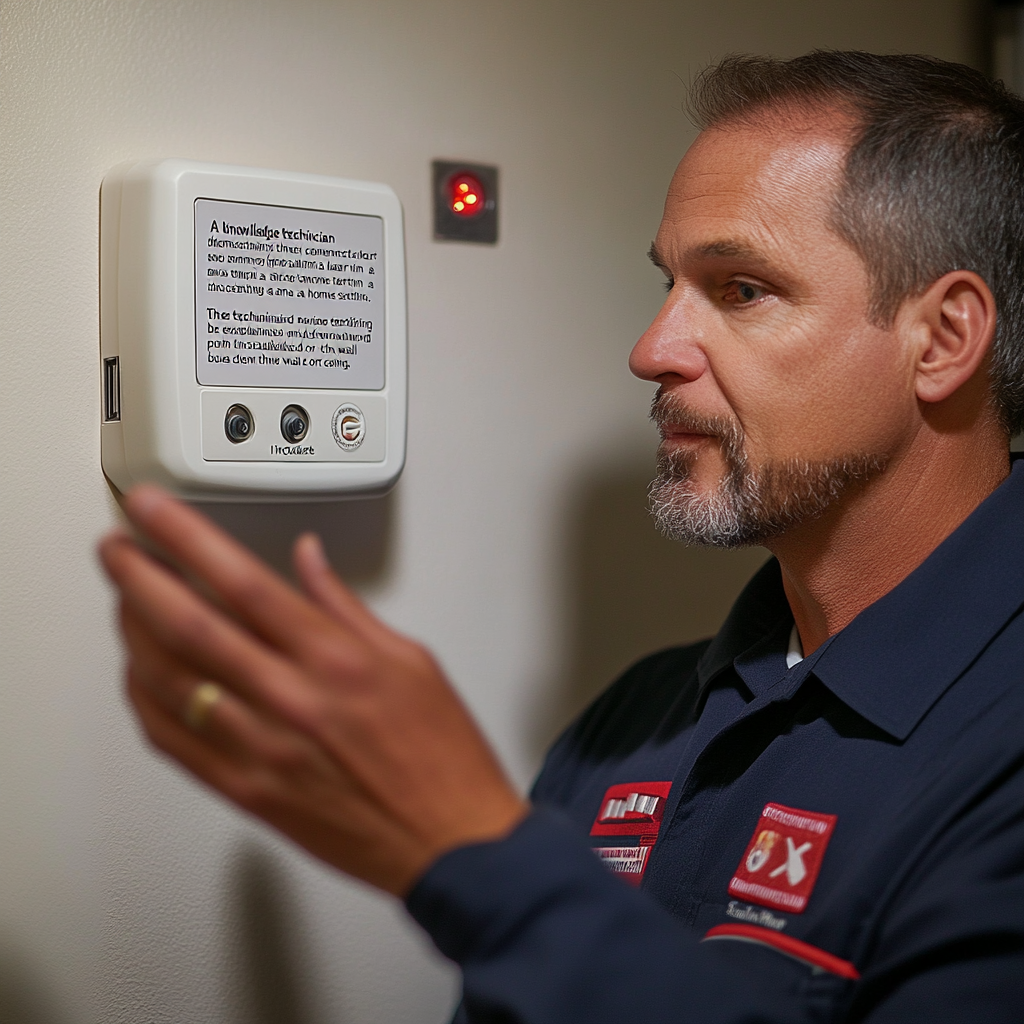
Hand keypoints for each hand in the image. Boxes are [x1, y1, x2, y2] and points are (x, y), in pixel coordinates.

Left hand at [98, 485, 527, 895]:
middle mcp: (290, 698)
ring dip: (132, 632)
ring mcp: (261, 748)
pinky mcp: (246, 791)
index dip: (185, 537)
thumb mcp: (410, 660)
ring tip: (122, 600)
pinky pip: (174, 741)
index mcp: (335, 658)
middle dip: (137, 576)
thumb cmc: (439, 754)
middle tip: (115, 547)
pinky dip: (144, 701)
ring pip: (169, 680)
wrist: (448, 839)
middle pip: (189, 624)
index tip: (151, 509)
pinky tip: (137, 673)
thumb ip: (346, 607)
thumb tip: (307, 559)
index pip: (243, 582)